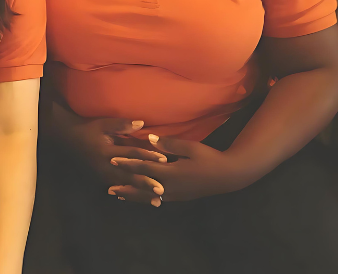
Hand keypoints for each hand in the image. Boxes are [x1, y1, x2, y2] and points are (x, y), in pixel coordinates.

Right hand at [76, 118, 166, 205]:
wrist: (69, 138)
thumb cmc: (89, 129)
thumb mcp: (103, 123)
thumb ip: (122, 124)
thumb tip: (142, 123)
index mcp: (106, 151)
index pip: (131, 154)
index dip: (148, 156)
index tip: (164, 160)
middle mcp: (105, 166)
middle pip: (129, 175)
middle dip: (145, 183)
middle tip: (162, 190)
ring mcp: (103, 175)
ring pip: (125, 186)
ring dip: (140, 194)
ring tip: (156, 202)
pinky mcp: (102, 179)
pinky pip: (119, 189)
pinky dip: (131, 194)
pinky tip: (141, 200)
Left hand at [109, 134, 246, 203]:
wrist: (228, 176)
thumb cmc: (209, 158)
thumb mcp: (190, 147)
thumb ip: (168, 144)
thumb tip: (148, 138)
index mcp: (170, 172)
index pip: (144, 167)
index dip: (127, 163)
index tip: (113, 160)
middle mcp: (169, 186)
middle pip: (142, 187)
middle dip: (125, 187)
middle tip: (108, 189)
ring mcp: (175, 194)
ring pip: (149, 196)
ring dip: (133, 196)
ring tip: (119, 196)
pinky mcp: (180, 197)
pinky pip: (157, 199)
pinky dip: (146, 199)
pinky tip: (141, 199)